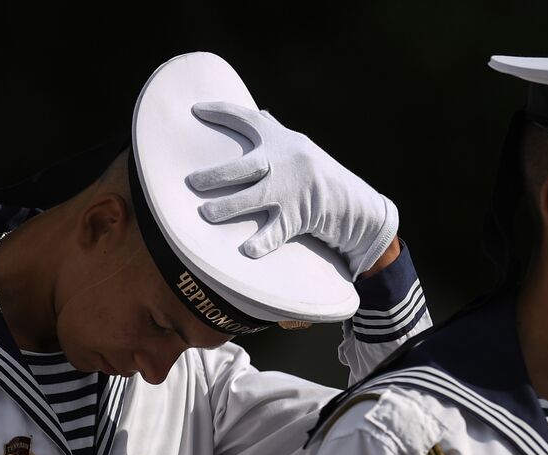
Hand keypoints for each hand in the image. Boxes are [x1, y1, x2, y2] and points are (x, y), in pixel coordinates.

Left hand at [187, 102, 398, 276]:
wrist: (355, 206)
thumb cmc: (321, 175)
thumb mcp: (301, 149)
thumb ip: (277, 134)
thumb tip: (261, 113)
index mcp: (282, 141)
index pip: (249, 120)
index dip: (222, 113)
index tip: (196, 109)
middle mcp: (285, 162)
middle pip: (245, 166)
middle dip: (216, 175)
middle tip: (192, 182)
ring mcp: (292, 190)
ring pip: (254, 197)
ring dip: (228, 207)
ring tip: (206, 214)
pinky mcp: (300, 216)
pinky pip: (278, 230)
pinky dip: (263, 241)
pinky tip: (247, 250)